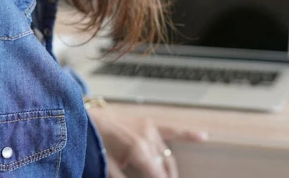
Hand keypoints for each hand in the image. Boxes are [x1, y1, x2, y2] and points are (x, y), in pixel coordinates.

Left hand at [87, 104, 207, 177]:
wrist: (86, 117)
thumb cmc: (95, 141)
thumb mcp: (108, 167)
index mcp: (139, 150)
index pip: (159, 177)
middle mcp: (149, 138)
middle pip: (165, 169)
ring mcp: (150, 129)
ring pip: (168, 156)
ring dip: (169, 171)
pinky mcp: (149, 123)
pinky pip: (172, 130)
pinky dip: (187, 134)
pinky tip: (202, 136)